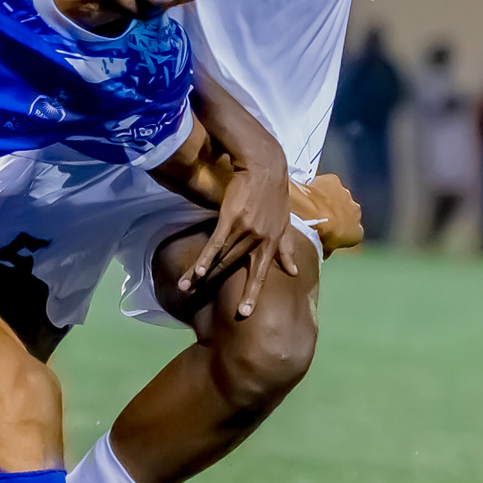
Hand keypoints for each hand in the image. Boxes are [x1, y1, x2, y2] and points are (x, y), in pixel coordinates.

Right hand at [180, 155, 299, 318]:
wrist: (264, 167)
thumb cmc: (274, 195)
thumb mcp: (285, 223)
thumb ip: (287, 249)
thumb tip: (294, 272)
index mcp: (272, 242)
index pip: (261, 273)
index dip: (253, 292)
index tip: (245, 312)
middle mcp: (259, 238)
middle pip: (238, 268)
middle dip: (234, 292)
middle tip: (231, 315)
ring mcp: (244, 228)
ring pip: (223, 257)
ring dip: (204, 275)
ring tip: (187, 288)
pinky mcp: (230, 217)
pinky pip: (215, 242)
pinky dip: (206, 257)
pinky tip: (197, 271)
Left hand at [294, 174, 364, 254]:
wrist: (308, 217)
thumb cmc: (316, 237)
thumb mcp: (323, 251)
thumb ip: (327, 249)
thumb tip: (318, 249)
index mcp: (356, 233)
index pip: (350, 233)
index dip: (338, 233)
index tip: (326, 234)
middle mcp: (356, 212)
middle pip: (346, 212)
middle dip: (335, 214)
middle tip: (317, 218)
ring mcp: (346, 195)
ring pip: (337, 197)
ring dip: (327, 200)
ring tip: (310, 206)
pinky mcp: (334, 181)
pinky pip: (326, 184)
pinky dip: (320, 187)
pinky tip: (308, 192)